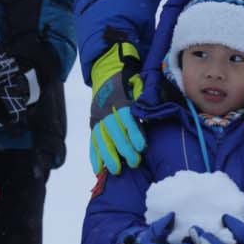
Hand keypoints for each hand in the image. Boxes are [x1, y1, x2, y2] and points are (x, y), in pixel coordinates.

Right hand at [89, 40, 144, 174]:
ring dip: (108, 156)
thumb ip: (144, 96)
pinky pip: (92, 141)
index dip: (134, 132)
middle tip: (134, 162)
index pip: (127, 118)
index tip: (141, 146)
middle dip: (124, 148)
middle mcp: (106, 110)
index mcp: (119, 99)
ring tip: (116, 171)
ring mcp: (97, 118)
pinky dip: (94, 156)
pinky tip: (98, 169)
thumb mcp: (139, 83)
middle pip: (114, 132)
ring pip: (101, 139)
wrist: (107, 72)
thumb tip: (151, 111)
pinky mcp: (93, 124)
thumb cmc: (129, 81)